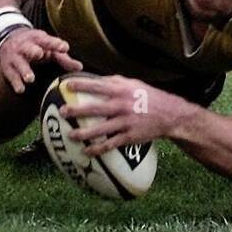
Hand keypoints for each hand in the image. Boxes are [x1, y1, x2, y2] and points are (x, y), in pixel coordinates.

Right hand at [0, 27, 80, 93]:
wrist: (7, 38)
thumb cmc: (35, 46)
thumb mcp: (48, 48)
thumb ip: (63, 58)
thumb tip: (80, 68)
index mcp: (38, 39)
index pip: (47, 41)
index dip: (55, 43)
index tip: (64, 47)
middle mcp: (25, 47)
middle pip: (29, 48)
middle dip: (34, 51)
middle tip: (39, 54)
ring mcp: (15, 57)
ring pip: (19, 63)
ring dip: (24, 70)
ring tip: (30, 78)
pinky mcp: (7, 67)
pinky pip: (11, 75)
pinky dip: (15, 82)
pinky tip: (21, 89)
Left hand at [62, 76, 191, 157]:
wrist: (169, 115)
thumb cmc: (149, 97)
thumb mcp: (134, 84)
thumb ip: (115, 82)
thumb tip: (96, 80)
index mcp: (122, 90)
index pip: (97, 86)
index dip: (81, 85)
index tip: (66, 85)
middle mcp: (122, 106)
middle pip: (94, 109)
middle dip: (76, 110)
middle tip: (62, 112)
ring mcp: (125, 122)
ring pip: (100, 130)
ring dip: (83, 134)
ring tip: (71, 135)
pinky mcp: (129, 137)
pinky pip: (110, 145)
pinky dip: (97, 149)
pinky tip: (87, 152)